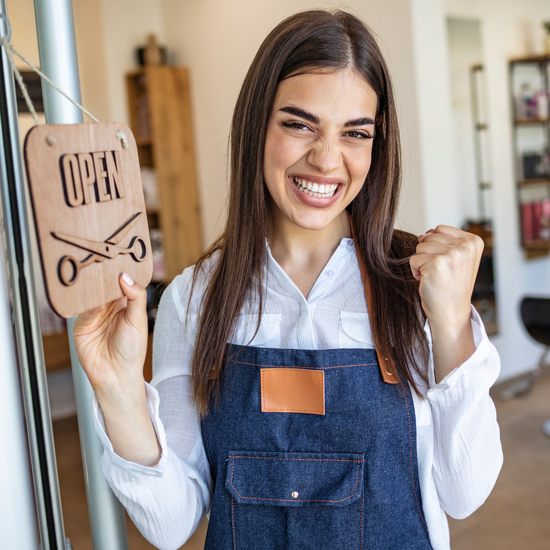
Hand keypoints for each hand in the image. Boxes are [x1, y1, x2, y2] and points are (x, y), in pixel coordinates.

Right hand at [74, 273, 147, 404]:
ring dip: (94, 287)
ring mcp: (95, 314)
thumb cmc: (132, 350)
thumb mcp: (138, 320)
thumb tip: (125, 276)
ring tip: (97, 275)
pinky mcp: (82, 324)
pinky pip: (83, 309)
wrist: (116, 374)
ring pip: (92, 295)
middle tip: (106, 260)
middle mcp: (109, 306)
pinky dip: (87, 303)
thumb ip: (135, 297)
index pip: (121, 282)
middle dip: (105, 276)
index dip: (121, 271)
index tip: (120, 257)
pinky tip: (92, 298)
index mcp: (125, 303)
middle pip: (105, 286)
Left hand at [410, 226, 483, 380]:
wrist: (450, 312)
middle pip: (429, 236)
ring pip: (420, 247)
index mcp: (474, 241)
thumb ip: (443, 241)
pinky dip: (415, 271)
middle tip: (440, 272)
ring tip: (435, 276)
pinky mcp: (436, 263)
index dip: (436, 246)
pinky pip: (413, 259)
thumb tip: (422, 235)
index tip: (447, 264)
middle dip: (428, 254)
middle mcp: (466, 246)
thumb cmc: (451, 286)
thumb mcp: (456, 258)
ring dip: (422, 263)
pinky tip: (428, 281)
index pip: (440, 229)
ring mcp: (452, 254)